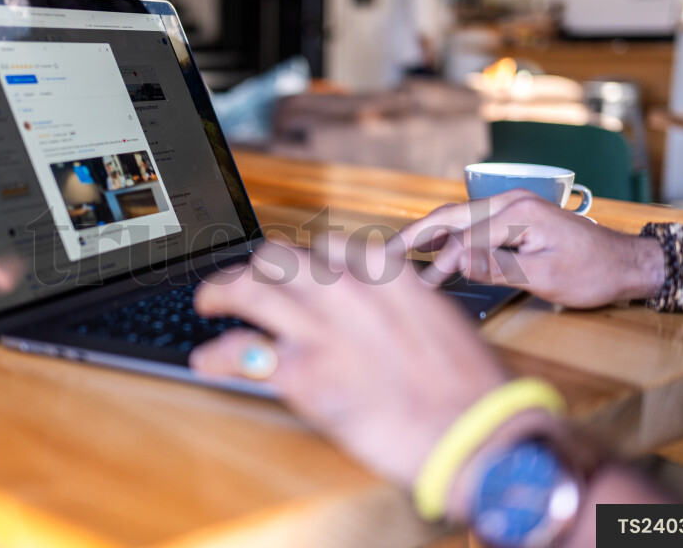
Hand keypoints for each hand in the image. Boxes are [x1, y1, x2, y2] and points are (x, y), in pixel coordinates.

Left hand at [191, 240, 506, 490]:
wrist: (475, 434)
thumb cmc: (467, 385)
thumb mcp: (435, 319)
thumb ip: (392, 304)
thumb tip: (365, 310)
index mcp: (385, 271)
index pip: (325, 248)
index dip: (302, 263)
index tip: (293, 275)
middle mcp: (348, 288)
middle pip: (278, 257)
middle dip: (255, 268)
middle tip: (242, 284)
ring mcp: (322, 326)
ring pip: (248, 288)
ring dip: (219, 293)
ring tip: (208, 304)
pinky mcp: (303, 372)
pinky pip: (240, 352)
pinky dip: (216, 356)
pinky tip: (207, 361)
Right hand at [391, 190, 664, 308]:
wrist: (627, 263)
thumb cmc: (592, 273)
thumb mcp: (544, 276)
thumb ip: (496, 266)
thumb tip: (454, 261)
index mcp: (516, 214)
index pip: (461, 237)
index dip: (434, 261)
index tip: (413, 285)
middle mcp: (509, 203)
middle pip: (448, 217)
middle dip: (412, 237)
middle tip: (381, 258)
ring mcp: (511, 208)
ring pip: (456, 219)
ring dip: (425, 235)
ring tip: (395, 255)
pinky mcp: (513, 219)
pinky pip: (471, 225)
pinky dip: (446, 237)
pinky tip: (430, 249)